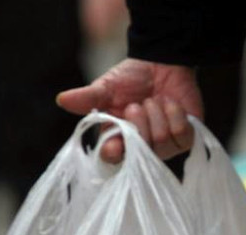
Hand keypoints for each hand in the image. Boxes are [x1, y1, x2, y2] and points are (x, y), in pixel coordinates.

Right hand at [56, 58, 201, 161]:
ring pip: (160, 141)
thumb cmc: (130, 79)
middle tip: (136, 104)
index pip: (113, 159)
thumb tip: (61, 99)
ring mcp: (163, 147)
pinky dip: (174, 113)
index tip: (114, 143)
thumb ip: (88, 97)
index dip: (115, 153)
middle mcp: (140, 149)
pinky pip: (180, 133)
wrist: (161, 64)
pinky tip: (170, 104)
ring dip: (156, 113)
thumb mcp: (106, 87)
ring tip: (154, 100)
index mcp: (117, 140)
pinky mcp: (184, 139)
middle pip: (140, 150)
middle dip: (138, 121)